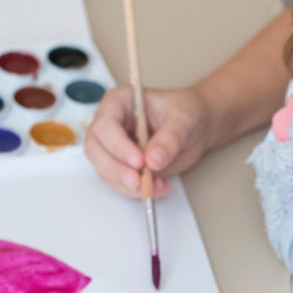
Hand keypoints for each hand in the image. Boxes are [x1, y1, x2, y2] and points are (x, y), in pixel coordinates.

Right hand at [83, 85, 213, 197]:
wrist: (196, 126)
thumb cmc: (186, 112)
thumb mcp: (183, 120)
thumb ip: (169, 139)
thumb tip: (153, 159)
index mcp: (120, 102)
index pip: (105, 124)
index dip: (118, 146)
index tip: (139, 161)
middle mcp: (111, 123)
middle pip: (95, 149)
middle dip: (115, 170)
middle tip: (139, 182)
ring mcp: (113, 146)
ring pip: (104, 169)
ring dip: (128, 185)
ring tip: (157, 185)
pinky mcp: (122, 164)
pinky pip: (119, 182)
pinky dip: (136, 190)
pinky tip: (158, 186)